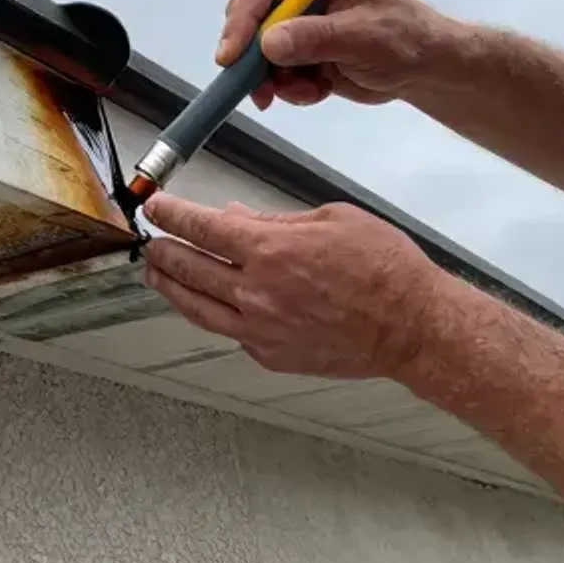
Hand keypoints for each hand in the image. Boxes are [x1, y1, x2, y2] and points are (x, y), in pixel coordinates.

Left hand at [140, 192, 449, 378]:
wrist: (411, 326)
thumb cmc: (382, 266)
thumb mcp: (330, 220)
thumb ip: (274, 220)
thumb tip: (234, 217)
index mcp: (270, 250)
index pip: (201, 228)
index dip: (172, 214)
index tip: (155, 207)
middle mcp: (256, 292)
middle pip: (188, 269)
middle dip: (163, 251)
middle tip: (152, 242)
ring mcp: (261, 329)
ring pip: (197, 308)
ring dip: (170, 288)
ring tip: (157, 275)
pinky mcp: (271, 355)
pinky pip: (230, 332)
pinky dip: (214, 314)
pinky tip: (209, 304)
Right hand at [220, 0, 460, 110]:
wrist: (426, 68)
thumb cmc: (405, 39)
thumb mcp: (363, 37)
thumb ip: (315, 38)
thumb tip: (269, 44)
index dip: (243, 20)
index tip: (231, 56)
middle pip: (251, 18)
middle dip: (251, 57)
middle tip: (258, 90)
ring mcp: (297, 22)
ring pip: (258, 52)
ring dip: (275, 79)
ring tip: (308, 91)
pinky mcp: (299, 51)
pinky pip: (274, 72)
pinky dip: (290, 88)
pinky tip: (317, 91)